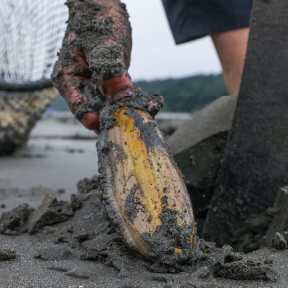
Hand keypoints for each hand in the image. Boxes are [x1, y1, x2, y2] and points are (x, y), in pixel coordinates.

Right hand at [52, 0, 162, 133]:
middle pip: (96, 111)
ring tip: (146, 111)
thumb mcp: (103, 44)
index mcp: (69, 79)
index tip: (109, 123)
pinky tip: (147, 103)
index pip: (78, 107)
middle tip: (133, 122)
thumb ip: (110, 72)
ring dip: (127, 111)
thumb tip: (121, 99)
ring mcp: (96, 87)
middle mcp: (81, 87)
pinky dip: (133, 101)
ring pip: (111, 106)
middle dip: (114, 117)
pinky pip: (121, 98)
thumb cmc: (97, 20)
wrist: (105, 10)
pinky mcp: (111, 85)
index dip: (92, 118)